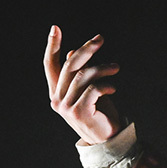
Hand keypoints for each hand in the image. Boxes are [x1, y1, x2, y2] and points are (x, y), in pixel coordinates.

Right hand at [44, 25, 123, 144]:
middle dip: (86, 49)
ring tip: (116, 67)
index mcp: (56, 91)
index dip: (51, 46)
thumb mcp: (88, 90)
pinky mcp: (79, 112)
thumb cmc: (99, 112)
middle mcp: (57, 98)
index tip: (55, 28)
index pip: (50, 65)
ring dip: (102, 68)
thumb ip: (78, 75)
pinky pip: (93, 90)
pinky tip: (113, 89)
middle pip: (69, 66)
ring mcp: (66, 106)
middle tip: (100, 39)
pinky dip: (105, 86)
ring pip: (83, 76)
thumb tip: (70, 52)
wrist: (107, 139)